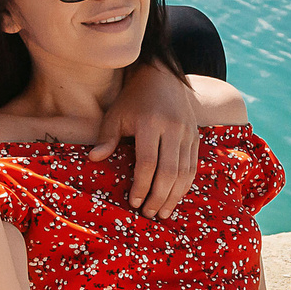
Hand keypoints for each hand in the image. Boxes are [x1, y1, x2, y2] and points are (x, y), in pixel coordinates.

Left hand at [93, 64, 200, 216]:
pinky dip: (185, 185)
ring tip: (162, 212)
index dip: (141, 186)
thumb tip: (94, 159)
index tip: (133, 202)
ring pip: (185, 172)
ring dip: (174, 196)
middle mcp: (173, 128)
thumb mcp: (116, 115)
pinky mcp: (196, 136)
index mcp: (151, 123)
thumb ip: (107, 138)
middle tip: (148, 213)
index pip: (148, 163)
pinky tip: (175, 197)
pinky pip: (193, 166)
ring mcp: (188, 132)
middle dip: (158, 197)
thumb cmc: (133, 99)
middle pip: (169, 172)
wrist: (162, 76)